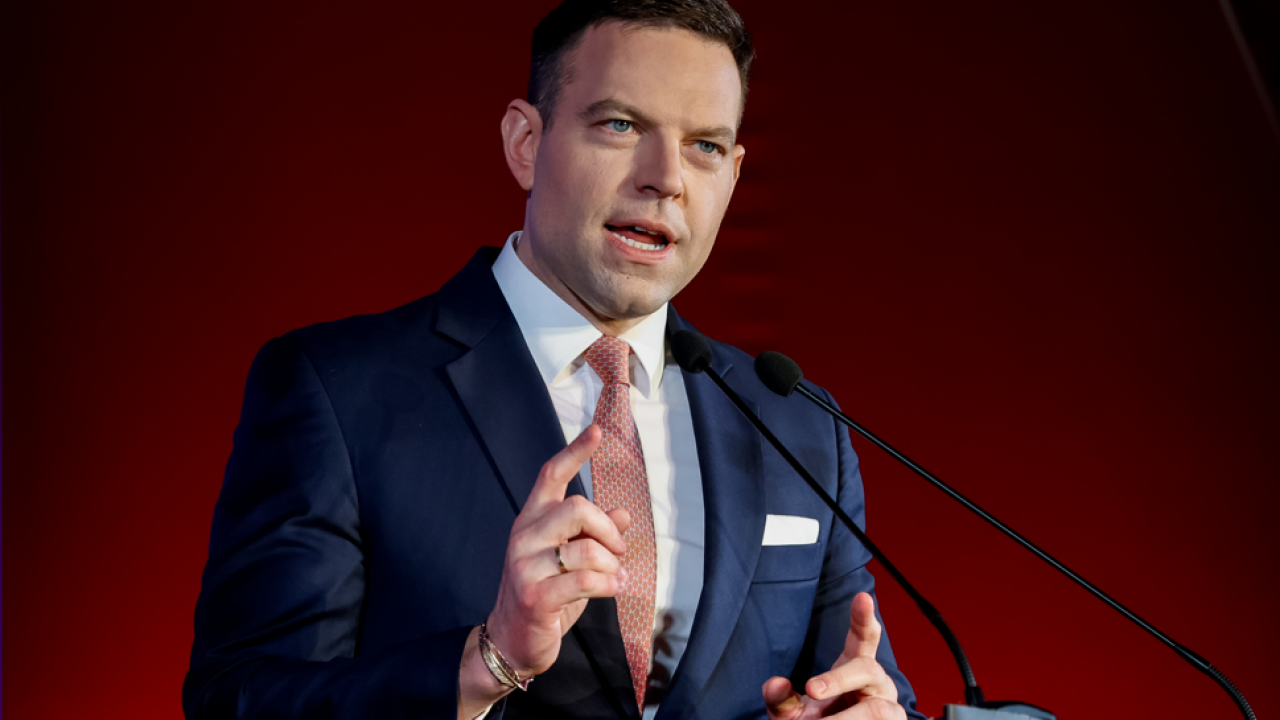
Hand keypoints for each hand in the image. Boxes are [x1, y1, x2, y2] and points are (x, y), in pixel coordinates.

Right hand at [487, 424, 630, 675]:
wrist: (512, 639)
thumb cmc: (547, 594)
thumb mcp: (571, 558)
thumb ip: (593, 534)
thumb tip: (623, 514)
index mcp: (532, 519)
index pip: (551, 475)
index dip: (575, 451)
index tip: (596, 431)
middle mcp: (524, 536)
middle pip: (577, 508)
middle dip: (607, 529)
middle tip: (617, 550)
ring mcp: (526, 566)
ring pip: (587, 549)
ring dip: (612, 565)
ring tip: (616, 577)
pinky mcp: (535, 596)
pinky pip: (585, 581)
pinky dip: (609, 585)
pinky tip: (614, 588)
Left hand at [762, 593, 904, 719]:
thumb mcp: (792, 712)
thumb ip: (780, 698)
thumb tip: (774, 683)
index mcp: (854, 667)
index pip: (864, 637)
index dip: (863, 618)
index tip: (862, 597)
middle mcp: (876, 682)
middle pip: (867, 669)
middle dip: (839, 679)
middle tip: (811, 689)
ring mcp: (889, 704)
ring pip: (876, 709)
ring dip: (845, 718)